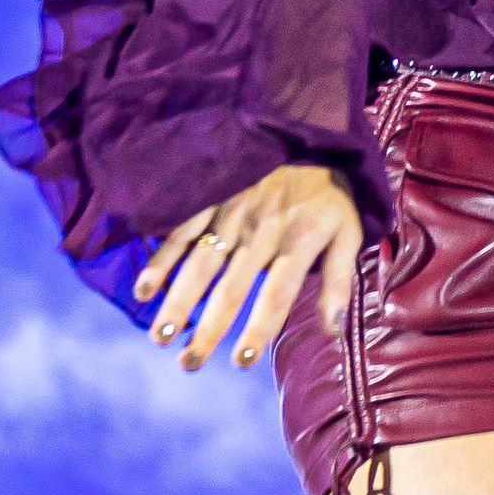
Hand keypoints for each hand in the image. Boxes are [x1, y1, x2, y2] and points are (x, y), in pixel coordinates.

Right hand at [133, 163, 362, 372]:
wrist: (311, 130)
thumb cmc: (330, 193)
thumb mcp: (348, 232)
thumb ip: (339, 282)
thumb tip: (332, 333)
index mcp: (298, 243)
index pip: (277, 294)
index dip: (260, 328)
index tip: (241, 361)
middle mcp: (264, 231)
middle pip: (233, 288)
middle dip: (209, 329)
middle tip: (188, 365)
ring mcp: (235, 211)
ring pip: (203, 264)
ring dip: (179, 300)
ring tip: (160, 336)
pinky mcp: (214, 194)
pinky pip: (184, 228)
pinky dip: (163, 258)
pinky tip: (145, 288)